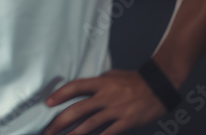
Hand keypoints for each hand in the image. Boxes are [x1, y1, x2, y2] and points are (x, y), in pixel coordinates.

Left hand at [40, 69, 167, 134]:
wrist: (158, 87)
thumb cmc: (133, 80)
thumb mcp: (111, 75)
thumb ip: (96, 83)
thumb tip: (80, 89)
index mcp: (100, 83)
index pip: (75, 87)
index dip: (60, 94)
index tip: (47, 103)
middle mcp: (106, 96)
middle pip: (78, 109)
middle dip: (60, 121)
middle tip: (48, 130)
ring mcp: (116, 110)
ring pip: (90, 124)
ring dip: (75, 133)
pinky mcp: (126, 122)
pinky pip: (109, 133)